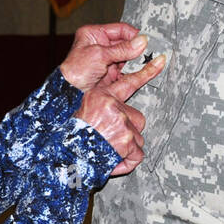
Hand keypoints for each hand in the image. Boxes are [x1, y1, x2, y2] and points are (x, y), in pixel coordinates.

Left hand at [58, 23, 150, 90]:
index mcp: (94, 34)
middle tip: (150, 51)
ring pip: (128, 57)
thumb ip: (122, 49)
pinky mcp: (111, 74)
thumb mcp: (99, 55)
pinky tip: (142, 70)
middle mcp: (101, 46)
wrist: (70, 94)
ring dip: (137, 60)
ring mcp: (106, 60)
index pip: (120, 29)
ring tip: (147, 61)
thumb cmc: (74, 72)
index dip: (134, 35)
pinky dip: (134, 70)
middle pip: (126, 44)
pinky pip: (127, 69)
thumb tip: (141, 42)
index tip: (146, 40)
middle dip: (137, 49)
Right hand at [73, 54, 165, 175]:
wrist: (62, 154)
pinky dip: (127, 162)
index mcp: (99, 95)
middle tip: (112, 140)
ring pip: (137, 138)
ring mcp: (120, 120)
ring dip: (126, 148)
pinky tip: (113, 161)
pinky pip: (137, 154)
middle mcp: (110, 104)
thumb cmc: (69, 137)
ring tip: (107, 150)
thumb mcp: (81, 114)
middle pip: (136, 118)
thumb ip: (100, 110)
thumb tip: (116, 118)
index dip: (148, 72)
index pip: (128, 82)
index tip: (161, 61)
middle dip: (128, 132)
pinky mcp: (126, 137)